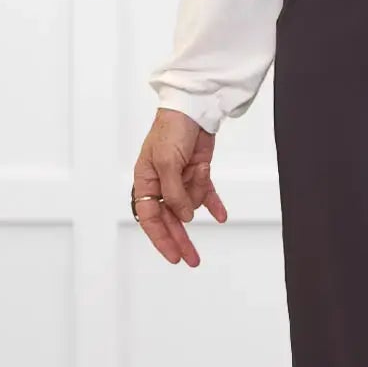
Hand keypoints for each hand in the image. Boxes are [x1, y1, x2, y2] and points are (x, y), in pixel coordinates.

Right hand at [132, 110, 228, 266]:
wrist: (194, 106)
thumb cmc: (171, 128)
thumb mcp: (167, 162)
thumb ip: (174, 193)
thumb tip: (185, 217)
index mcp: (145, 180)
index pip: (149, 217)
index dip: (161, 238)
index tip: (173, 256)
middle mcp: (161, 183)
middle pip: (170, 219)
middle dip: (182, 240)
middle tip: (192, 260)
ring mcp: (180, 178)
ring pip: (192, 202)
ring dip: (200, 190)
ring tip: (200, 169)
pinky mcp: (197, 172)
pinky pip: (206, 194)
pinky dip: (215, 204)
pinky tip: (221, 216)